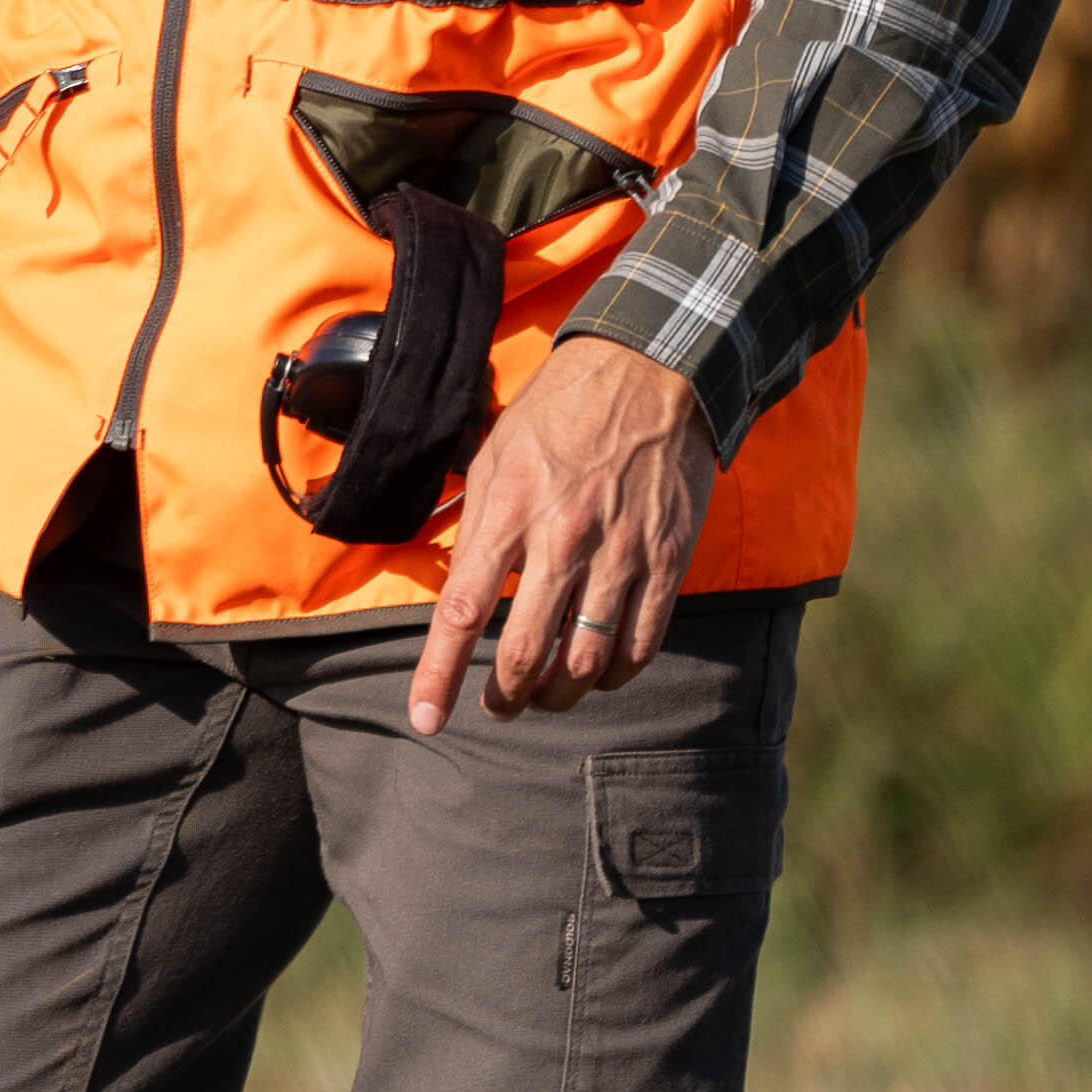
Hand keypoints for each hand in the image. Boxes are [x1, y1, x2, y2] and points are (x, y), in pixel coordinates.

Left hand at [407, 335, 715, 734]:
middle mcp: (563, 540)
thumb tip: (457, 590)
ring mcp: (620, 555)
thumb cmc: (561, 413)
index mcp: (510, 512)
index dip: (440, 675)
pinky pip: (640, 645)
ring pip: (585, 663)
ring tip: (546, 696)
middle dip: (505, 697)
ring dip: (558, 695)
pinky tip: (599, 674)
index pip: (463, 612)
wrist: (650, 372)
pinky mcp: (666, 561)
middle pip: (526, 653)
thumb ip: (476, 525)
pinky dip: (615, 675)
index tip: (426, 718)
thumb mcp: (495, 454)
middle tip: (498, 705)